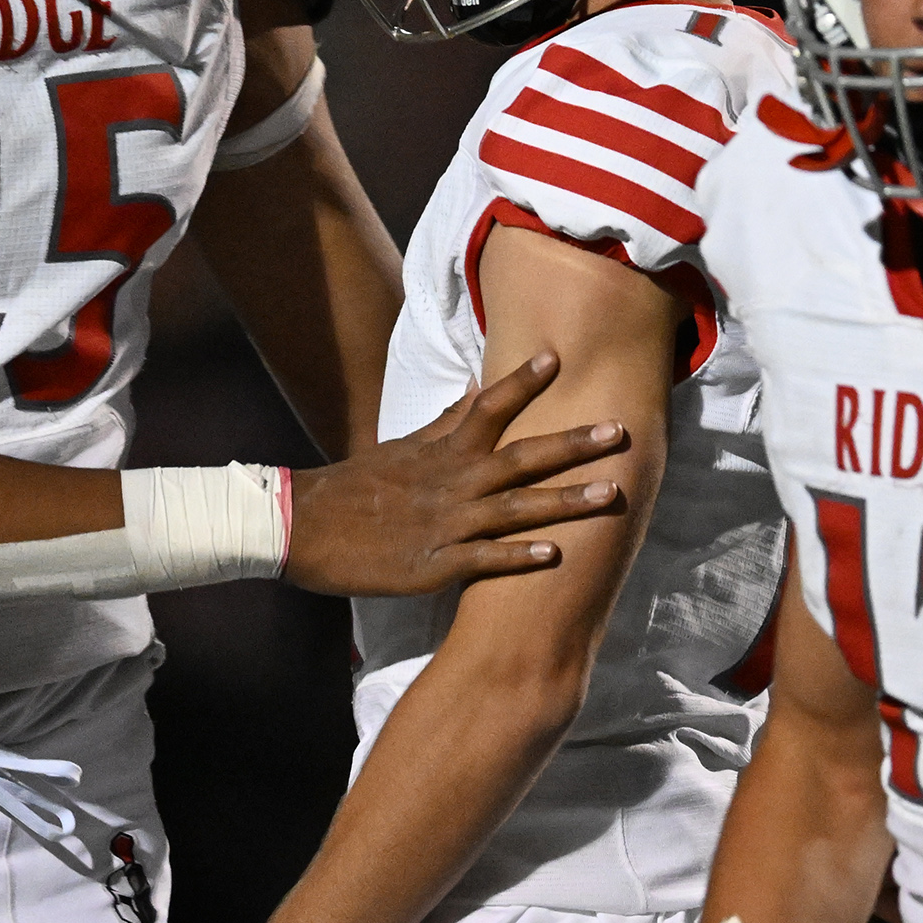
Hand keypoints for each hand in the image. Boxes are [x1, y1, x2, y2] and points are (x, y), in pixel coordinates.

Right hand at [283, 352, 625, 594]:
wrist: (303, 529)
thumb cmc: (356, 488)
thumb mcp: (403, 448)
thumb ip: (446, 423)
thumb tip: (477, 391)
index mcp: (442, 452)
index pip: (488, 408)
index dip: (522, 383)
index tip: (558, 358)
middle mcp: (452, 482)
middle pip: (521, 458)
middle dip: (572, 444)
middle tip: (619, 429)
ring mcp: (447, 524)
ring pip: (516, 509)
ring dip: (566, 501)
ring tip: (611, 493)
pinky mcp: (435, 564)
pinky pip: (486, 559)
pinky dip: (520, 556)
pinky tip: (556, 555)